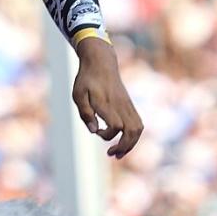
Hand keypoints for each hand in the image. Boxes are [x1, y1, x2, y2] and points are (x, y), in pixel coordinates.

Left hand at [72, 37, 142, 158]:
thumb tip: (94, 131)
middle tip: (111, 154)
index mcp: (106, 102)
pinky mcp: (130, 104)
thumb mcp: (78, 94)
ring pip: (138, 128)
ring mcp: (127, 104)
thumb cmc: (86, 79)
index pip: (116, 125)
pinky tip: (123, 140)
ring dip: (131, 144)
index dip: (107, 134)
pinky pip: (138, 123)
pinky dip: (133, 136)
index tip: (97, 131)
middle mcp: (120, 104)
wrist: (101, 62)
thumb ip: (85, 113)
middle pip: (132, 130)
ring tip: (119, 152)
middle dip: (124, 147)